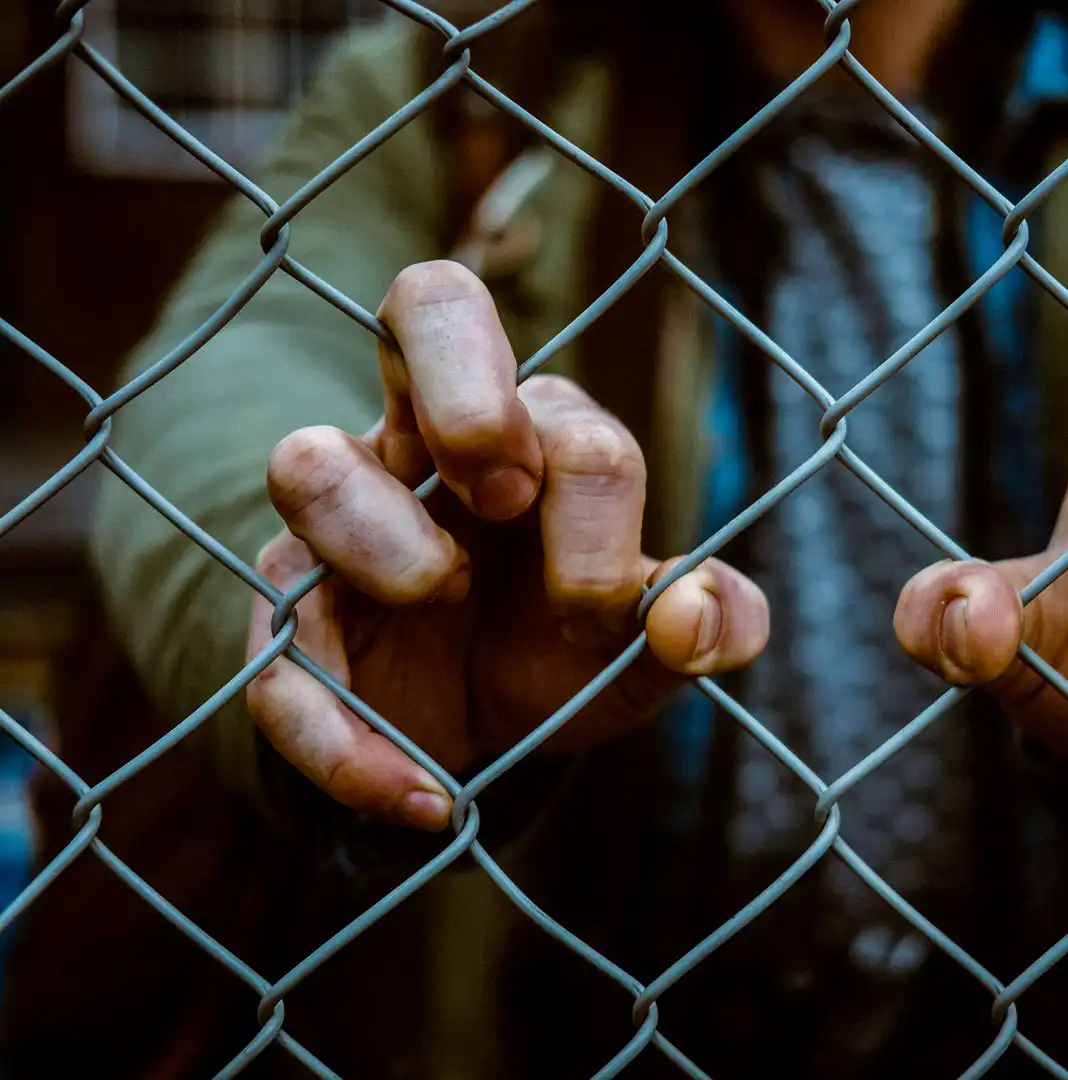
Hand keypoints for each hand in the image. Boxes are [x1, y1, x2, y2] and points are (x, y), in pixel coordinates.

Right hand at [245, 261, 768, 831]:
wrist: (485, 735)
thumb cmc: (570, 650)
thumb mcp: (653, 650)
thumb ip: (710, 624)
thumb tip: (697, 611)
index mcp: (538, 435)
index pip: (563, 410)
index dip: (589, 497)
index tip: (601, 598)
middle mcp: (433, 442)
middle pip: (429, 304)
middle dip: (469, 390)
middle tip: (503, 491)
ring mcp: (347, 519)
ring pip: (306, 460)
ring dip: (381, 536)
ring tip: (441, 599)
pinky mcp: (292, 615)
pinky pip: (273, 652)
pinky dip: (342, 737)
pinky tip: (421, 794)